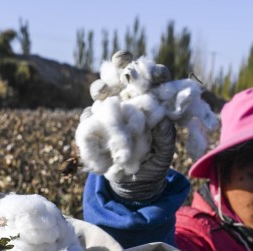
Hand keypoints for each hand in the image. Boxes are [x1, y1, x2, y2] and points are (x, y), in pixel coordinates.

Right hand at [82, 51, 175, 203]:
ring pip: (100, 90)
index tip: (157, 75)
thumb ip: (165, 135)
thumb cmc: (155, 161)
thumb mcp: (165, 150)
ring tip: (102, 91)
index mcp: (151, 101)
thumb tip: (161, 120)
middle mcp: (128, 100)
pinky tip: (92, 116)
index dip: (154, 73)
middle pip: (122, 75)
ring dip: (100, 87)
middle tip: (122, 66)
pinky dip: (89, 115)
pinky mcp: (94, 125)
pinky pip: (87, 116)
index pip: (153, 79)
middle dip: (121, 66)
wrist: (136, 182)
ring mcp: (109, 111)